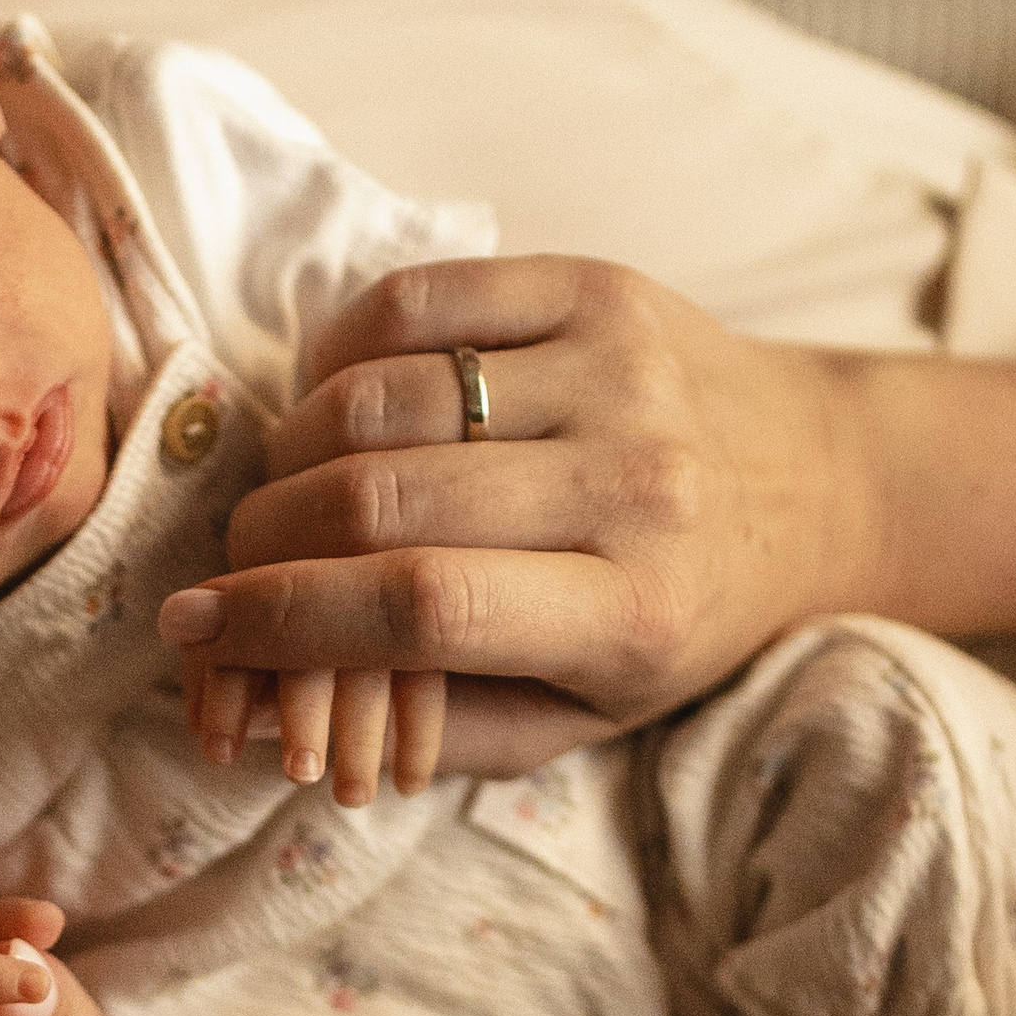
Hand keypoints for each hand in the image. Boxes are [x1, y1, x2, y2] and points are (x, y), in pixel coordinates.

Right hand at [162, 256, 862, 778]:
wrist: (819, 482)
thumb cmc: (679, 620)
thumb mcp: (584, 720)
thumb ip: (429, 728)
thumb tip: (254, 710)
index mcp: (635, 614)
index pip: (421, 606)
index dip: (284, 618)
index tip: (196, 628)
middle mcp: (636, 485)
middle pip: (381, 497)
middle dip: (264, 538)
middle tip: (230, 564)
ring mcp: (620, 371)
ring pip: (381, 396)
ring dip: (291, 449)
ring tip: (283, 491)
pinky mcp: (598, 287)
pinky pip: (417, 301)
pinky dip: (341, 354)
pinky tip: (332, 402)